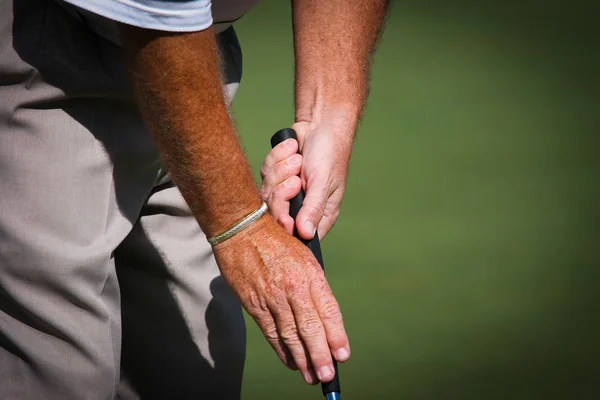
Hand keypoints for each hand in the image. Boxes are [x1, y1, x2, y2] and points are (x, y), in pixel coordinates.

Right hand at [212, 215, 350, 383]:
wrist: (242, 228)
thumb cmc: (276, 239)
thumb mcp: (304, 254)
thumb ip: (313, 283)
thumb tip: (324, 314)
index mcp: (310, 273)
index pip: (328, 310)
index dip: (336, 335)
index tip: (343, 355)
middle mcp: (293, 287)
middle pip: (310, 328)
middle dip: (321, 355)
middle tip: (328, 375)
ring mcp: (272, 297)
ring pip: (290, 334)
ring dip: (302, 358)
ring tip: (312, 376)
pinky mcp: (254, 303)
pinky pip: (270, 332)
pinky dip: (281, 349)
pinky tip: (291, 362)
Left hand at [260, 121, 352, 239]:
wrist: (320, 125)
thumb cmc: (329, 154)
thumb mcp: (323, 182)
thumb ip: (313, 209)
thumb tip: (306, 234)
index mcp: (319, 215)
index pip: (298, 236)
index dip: (287, 228)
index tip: (285, 217)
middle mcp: (301, 207)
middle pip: (275, 215)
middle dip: (283, 192)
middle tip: (297, 178)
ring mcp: (285, 191)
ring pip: (266, 193)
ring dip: (281, 171)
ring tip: (298, 159)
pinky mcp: (275, 176)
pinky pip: (263, 174)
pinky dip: (276, 159)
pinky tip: (292, 150)